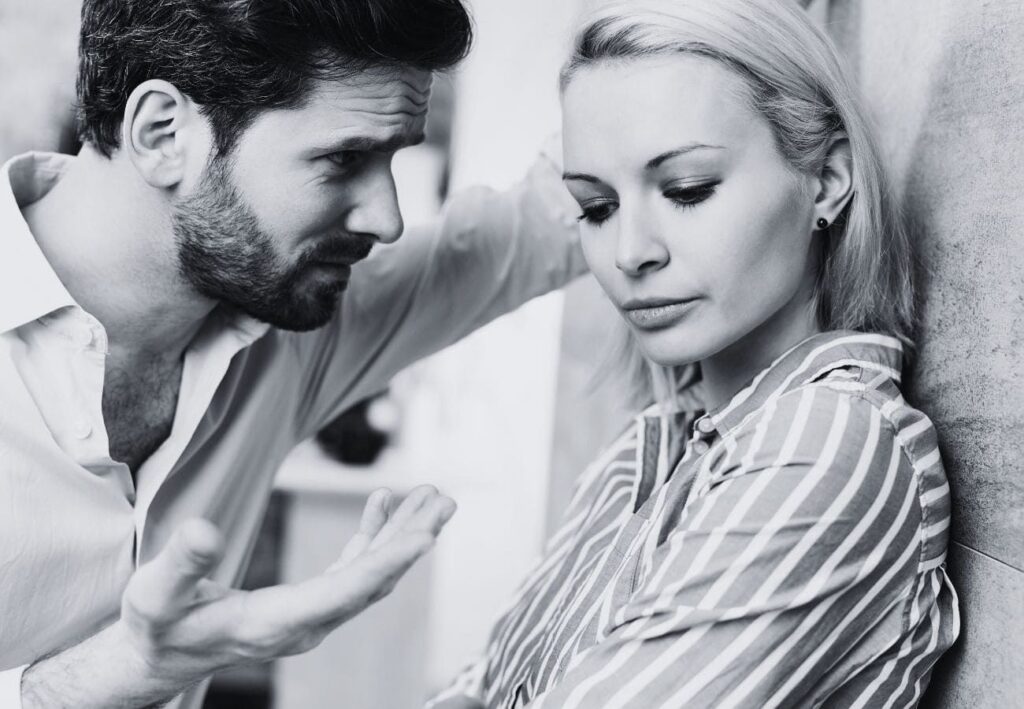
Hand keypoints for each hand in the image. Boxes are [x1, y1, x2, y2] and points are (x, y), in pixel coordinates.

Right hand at [21, 485, 454, 708]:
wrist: (159, 655)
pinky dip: (373, 535)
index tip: (425, 536)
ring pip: (369, 573)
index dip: (387, 561)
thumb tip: (203, 531)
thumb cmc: (158, 625)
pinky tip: (385, 502)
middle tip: (444, 500)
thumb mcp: (155, 596)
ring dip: (402, 535)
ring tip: (433, 495)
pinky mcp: (308, 602)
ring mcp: (311, 615)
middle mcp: (305, 624)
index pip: (345, 591)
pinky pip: (353, 568)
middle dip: (411, 541)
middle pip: (370, 581)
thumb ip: (181, 566)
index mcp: (275, 623)